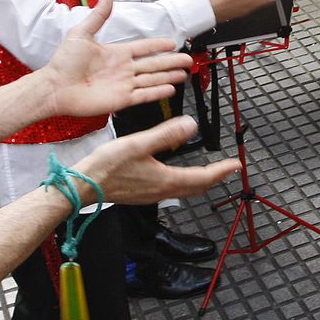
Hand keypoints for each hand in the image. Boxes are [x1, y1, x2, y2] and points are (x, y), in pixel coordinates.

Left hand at [41, 0, 192, 118]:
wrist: (54, 87)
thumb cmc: (64, 62)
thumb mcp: (81, 33)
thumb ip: (98, 16)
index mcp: (116, 53)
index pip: (143, 48)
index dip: (158, 45)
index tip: (172, 42)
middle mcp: (122, 69)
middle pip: (153, 64)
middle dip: (171, 61)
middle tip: (187, 59)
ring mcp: (123, 85)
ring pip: (152, 79)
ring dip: (168, 76)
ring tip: (183, 73)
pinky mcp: (121, 100)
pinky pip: (144, 95)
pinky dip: (158, 92)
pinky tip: (170, 89)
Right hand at [72, 117, 239, 206]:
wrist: (83, 186)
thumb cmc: (106, 167)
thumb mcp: (138, 144)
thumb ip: (166, 134)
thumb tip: (191, 125)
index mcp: (165, 179)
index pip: (202, 177)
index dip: (221, 171)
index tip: (235, 165)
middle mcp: (162, 191)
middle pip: (196, 187)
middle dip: (214, 178)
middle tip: (227, 169)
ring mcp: (151, 194)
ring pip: (184, 190)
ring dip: (199, 180)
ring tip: (208, 171)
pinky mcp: (142, 193)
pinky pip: (171, 189)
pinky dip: (183, 181)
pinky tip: (177, 173)